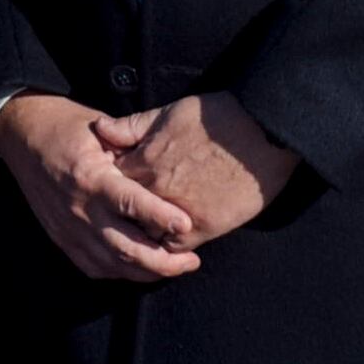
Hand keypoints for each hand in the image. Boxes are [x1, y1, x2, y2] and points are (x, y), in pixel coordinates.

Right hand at [0, 93, 199, 283]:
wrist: (22, 134)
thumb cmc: (67, 126)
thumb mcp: (101, 128)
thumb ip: (132, 150)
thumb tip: (167, 172)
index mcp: (90, 177)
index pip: (130, 204)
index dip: (160, 217)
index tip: (188, 226)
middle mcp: (78, 208)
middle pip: (125, 248)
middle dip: (163, 262)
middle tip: (191, 260)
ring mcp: (67, 227)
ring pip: (113, 264)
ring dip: (147, 272)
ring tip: (175, 267)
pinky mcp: (60, 237)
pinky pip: (93, 267)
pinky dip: (120, 272)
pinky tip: (140, 269)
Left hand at [96, 93, 297, 252]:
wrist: (263, 131)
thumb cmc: (217, 117)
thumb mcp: (168, 112)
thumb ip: (131, 126)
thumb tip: (99, 129)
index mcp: (143, 161)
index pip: (108, 182)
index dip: (107, 185)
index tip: (108, 187)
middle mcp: (156, 190)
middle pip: (122, 212)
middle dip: (117, 214)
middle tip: (117, 215)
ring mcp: (179, 211)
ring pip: (143, 235)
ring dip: (139, 234)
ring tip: (139, 231)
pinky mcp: (205, 228)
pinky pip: (173, 249)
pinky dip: (165, 250)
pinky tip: (163, 244)